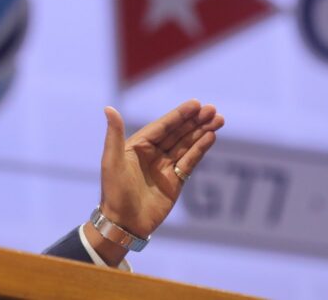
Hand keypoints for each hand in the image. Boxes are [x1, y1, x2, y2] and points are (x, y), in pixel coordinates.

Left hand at [91, 100, 223, 262]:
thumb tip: (109, 108)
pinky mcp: (176, 181)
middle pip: (177, 133)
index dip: (178, 115)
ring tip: (218, 119)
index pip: (162, 126)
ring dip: (201, 132)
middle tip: (212, 109)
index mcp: (137, 146)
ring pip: (186, 145)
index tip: (195, 103)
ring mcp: (165, 167)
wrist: (123, 223)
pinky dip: (200, 149)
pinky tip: (210, 137)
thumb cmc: (114, 191)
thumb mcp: (112, 160)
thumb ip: (114, 134)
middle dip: (195, 121)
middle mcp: (152, 153)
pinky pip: (190, 161)